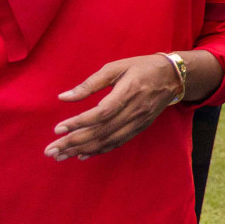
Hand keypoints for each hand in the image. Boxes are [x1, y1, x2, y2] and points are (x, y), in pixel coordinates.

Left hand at [45, 54, 185, 160]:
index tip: (58, 128)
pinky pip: (117, 142)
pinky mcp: (139, 127)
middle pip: (101, 131)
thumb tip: (63, 97)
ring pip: (108, 140)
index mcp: (128, 92)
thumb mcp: (115, 68)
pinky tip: (82, 155)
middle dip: (74, 142)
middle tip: (51, 150)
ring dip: (82, 150)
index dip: (79, 123)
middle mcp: (134, 111)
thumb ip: (89, 84)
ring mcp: (138, 122)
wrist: (173, 77)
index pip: (101, 113)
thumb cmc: (141, 67)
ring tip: (60, 156)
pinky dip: (99, 150)